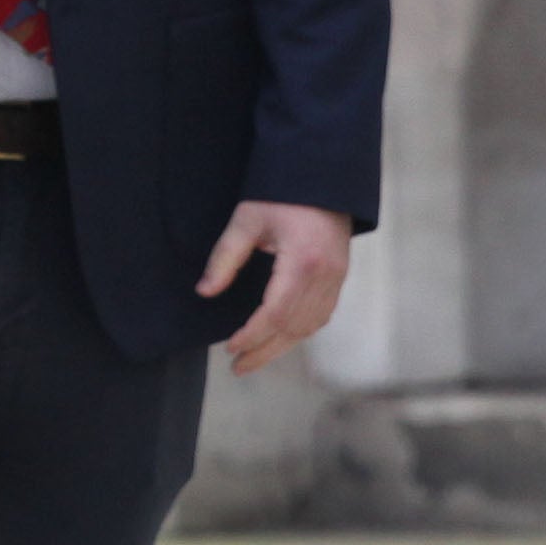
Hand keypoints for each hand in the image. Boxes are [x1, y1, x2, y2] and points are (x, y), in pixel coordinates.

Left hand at [198, 200, 352, 375]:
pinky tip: (281, 339)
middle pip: (294, 327)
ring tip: (253, 358)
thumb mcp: (246, 221)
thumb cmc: (281, 195)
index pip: (276, 312)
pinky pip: (322, 314)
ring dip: (282, 346)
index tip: (230, 347)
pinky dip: (300, 331)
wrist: (322, 177)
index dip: (252, 335)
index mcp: (303, 261)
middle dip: (264, 350)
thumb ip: (225, 258)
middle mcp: (326, 275)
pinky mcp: (340, 277)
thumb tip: (205, 292)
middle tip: (237, 367)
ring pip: (310, 325)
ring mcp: (338, 277)